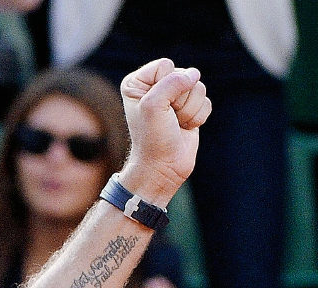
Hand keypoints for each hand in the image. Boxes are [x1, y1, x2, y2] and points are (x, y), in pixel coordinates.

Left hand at [118, 59, 211, 206]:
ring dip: (189, 110)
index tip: (155, 108)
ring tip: (175, 123)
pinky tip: (184, 127)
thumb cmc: (152, 138)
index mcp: (137, 83)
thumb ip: (171, 83)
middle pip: (185, 75)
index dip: (166, 86)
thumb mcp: (153, 106)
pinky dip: (198, 117)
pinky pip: (206, 102)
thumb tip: (194, 74)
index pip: (165, 65)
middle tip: (167, 118)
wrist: (163, 166)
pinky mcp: (190, 108)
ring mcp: (174, 98)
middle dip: (180, 99)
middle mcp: (155, 87)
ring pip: (198, 88)